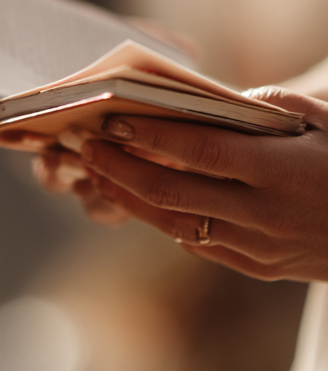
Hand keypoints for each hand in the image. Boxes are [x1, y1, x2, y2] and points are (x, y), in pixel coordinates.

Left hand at [76, 89, 327, 281]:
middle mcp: (266, 212)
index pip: (198, 150)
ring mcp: (260, 246)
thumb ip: (273, 108)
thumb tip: (216, 103)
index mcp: (283, 170)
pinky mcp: (259, 267)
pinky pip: (198, 242)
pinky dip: (163, 219)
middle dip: (120, 167)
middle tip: (85, 146)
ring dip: (129, 198)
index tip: (110, 120)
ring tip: (97, 173)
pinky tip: (139, 199)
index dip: (148, 136)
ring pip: (174, 223)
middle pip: (171, 192)